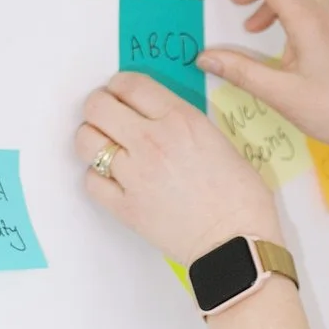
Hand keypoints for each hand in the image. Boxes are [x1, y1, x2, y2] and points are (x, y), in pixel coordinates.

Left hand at [76, 71, 278, 262]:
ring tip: (107, 147)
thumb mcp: (220, 141)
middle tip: (108, 116)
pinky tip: (113, 179)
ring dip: (92, 139)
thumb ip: (184, 124)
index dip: (119, 85)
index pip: (129, 84)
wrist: (237, 245)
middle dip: (99, 107)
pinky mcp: (125, 207)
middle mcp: (151, 141)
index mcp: (180, 120)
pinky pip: (91, 182)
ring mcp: (134, 175)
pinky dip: (97, 177)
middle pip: (98, 106)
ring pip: (86, 141)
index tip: (119, 92)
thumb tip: (160, 120)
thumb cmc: (242, 198)